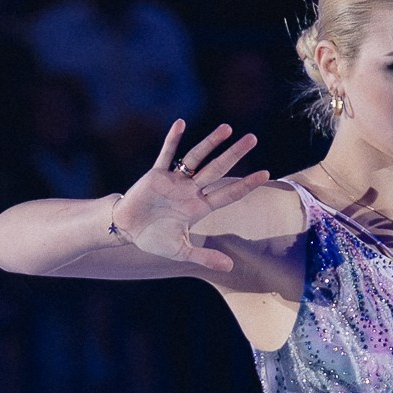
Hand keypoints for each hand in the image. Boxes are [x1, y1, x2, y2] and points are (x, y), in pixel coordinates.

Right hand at [110, 121, 269, 275]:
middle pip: (217, 169)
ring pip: (196, 158)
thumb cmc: (154, 239)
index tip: (266, 174)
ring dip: (210, 143)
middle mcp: (190, 190)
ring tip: (227, 128)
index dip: (246, 184)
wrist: (127, 229)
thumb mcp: (180, 251)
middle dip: (234, 154)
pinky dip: (172, 140)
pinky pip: (166, 154)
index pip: (228, 193)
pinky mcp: (156, 175)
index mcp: (199, 207)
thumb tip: (230, 268)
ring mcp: (174, 181)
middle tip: (253, 138)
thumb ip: (204, 258)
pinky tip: (181, 123)